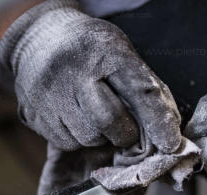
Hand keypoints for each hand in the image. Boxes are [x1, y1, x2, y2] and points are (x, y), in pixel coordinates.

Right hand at [0, 0, 181, 151]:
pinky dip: (78, 138)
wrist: (40, 38)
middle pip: (108, 121)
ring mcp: (50, 93)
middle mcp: (74, 70)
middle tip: (125, 131)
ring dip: (99, 136)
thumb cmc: (91, 51)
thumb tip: (169, 135)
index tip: (170, 144)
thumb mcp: (121, 55)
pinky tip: (75, 118)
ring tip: (93, 115)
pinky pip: (67, 142)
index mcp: (105, 51)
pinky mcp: (35, 113)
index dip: (157, 121)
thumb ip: (147, 90)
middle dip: (124, 134)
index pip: (139, 90)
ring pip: (86, 138)